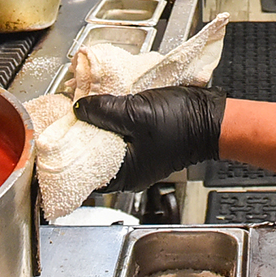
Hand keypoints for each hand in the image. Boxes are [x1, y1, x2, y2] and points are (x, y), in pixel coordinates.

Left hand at [74, 87, 227, 189]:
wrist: (213, 117)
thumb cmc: (183, 124)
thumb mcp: (136, 114)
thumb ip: (104, 111)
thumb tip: (78, 108)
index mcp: (124, 174)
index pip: (84, 169)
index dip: (70, 147)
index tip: (61, 126)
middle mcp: (129, 170)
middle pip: (94, 151)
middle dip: (84, 129)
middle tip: (75, 109)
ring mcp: (138, 155)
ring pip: (108, 138)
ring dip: (100, 120)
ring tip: (91, 102)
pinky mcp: (145, 141)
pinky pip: (122, 131)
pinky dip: (115, 117)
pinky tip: (111, 101)